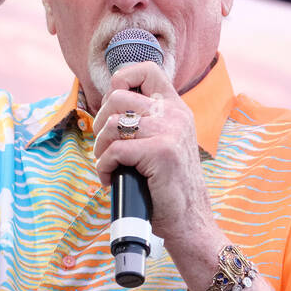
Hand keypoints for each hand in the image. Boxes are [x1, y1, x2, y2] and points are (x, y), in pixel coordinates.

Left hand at [91, 60, 215, 245]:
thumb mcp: (164, 144)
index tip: (112, 108)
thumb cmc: (168, 186)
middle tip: (105, 147)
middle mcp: (175, 114)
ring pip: (113, 124)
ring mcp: (170, 131)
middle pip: (118, 97)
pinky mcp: (161, 152)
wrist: (189, 220)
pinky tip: (109, 179)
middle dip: (101, 123)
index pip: (146, 70)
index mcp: (176, 108)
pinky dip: (103, 167)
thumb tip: (108, 111)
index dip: (120, 80)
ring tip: (107, 164)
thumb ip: (147, 123)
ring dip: (100, 147)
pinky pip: (115, 151)